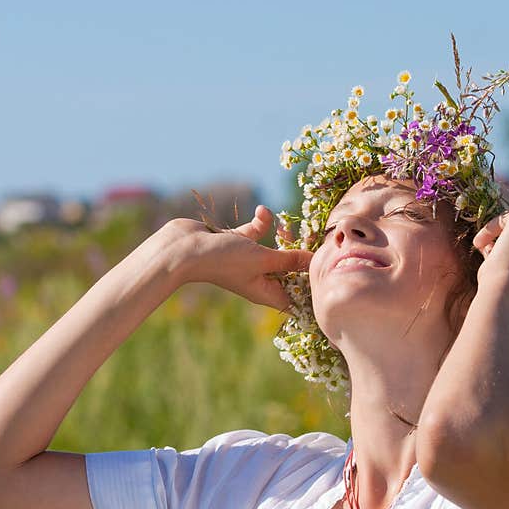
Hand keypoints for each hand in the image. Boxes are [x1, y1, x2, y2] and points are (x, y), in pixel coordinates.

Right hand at [166, 205, 312, 310]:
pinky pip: (257, 234)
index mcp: (266, 292)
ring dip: (282, 236)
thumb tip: (316, 261)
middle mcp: (258, 278)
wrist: (183, 248)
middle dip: (301, 256)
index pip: (295, 298)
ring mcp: (247, 261)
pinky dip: (262, 222)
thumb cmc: (223, 260)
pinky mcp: (237, 244)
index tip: (325, 276)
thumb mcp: (263, 259)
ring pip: (274, 250)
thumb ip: (291, 259)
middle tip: (313, 242)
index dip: (310, 291)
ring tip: (286, 226)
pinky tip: (262, 211)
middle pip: (289, 272)